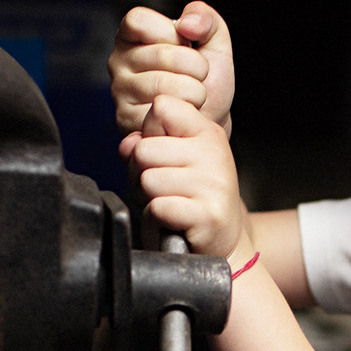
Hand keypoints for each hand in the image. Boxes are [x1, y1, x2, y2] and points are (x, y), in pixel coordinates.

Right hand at [108, 0, 234, 137]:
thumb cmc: (209, 81)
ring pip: (162, 85)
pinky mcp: (127, 120)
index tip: (185, 44)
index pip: (139, 21)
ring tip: (194, 94)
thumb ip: (204, 18)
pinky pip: (160, 111)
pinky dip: (183, 112)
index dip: (170, 32)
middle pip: (160, 54)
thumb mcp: (213, 41)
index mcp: (132, 36)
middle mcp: (119, 61)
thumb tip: (186, 24)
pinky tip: (182, 112)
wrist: (211, 122)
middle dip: (195, 66)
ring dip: (194, 91)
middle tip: (199, 76)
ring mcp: (120, 92)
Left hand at [121, 96, 247, 259]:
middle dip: (141, 172)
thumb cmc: (193, 201)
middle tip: (164, 187)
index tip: (165, 153)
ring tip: (170, 204)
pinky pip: (157, 207)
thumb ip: (145, 145)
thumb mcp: (172, 163)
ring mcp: (213, 184)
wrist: (222, 244)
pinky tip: (173, 221)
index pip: (161, 106)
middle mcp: (214, 153)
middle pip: (144, 148)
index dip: (149, 132)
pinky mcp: (207, 214)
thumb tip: (128, 145)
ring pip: (147, 179)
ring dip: (149, 198)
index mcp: (207, 132)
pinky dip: (156, 218)